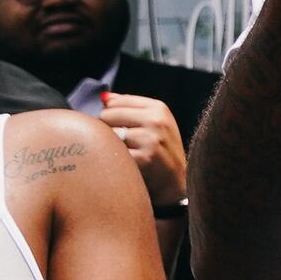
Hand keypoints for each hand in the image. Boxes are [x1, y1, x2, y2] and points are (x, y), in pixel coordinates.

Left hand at [97, 91, 188, 211]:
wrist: (176, 182)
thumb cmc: (160, 151)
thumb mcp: (153, 124)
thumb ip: (128, 107)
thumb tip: (103, 97)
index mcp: (158, 108)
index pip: (114, 102)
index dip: (111, 117)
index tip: (122, 129)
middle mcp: (157, 120)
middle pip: (106, 115)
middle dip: (108, 130)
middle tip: (122, 145)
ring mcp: (151, 139)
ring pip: (107, 134)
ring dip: (110, 146)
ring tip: (125, 155)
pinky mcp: (145, 157)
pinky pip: (113, 153)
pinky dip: (114, 160)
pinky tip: (126, 165)